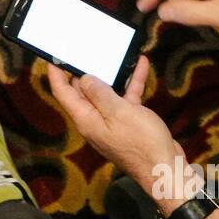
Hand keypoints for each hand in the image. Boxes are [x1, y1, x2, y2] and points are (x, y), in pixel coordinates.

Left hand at [48, 57, 182, 198]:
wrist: (166, 169)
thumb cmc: (142, 143)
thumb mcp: (119, 112)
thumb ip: (100, 94)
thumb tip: (84, 79)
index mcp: (86, 118)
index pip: (63, 93)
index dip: (55, 74)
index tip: (52, 57)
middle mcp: (95, 120)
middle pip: (83, 91)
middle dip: (84, 70)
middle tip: (84, 49)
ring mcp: (112, 121)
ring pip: (107, 92)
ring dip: (113, 73)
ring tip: (114, 52)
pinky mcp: (129, 122)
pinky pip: (126, 98)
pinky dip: (132, 83)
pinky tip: (141, 65)